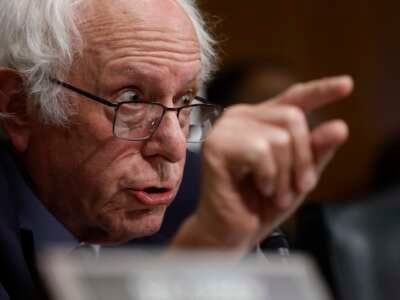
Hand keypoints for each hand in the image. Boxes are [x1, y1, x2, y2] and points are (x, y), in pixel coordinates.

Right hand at [172, 76, 352, 254]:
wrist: (231, 232)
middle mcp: (241, 117)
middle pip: (292, 118)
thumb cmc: (261, 204)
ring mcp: (225, 129)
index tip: (347, 85)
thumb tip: (339, 127)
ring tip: (276, 194)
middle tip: (297, 188)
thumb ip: (316, 152)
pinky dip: (269, 176)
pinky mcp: (215, 146)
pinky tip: (260, 188)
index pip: (293, 98)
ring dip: (285, 175)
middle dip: (302, 159)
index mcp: (260, 120)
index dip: (320, 90)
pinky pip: (260, 151)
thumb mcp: (299, 176)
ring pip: (279, 137)